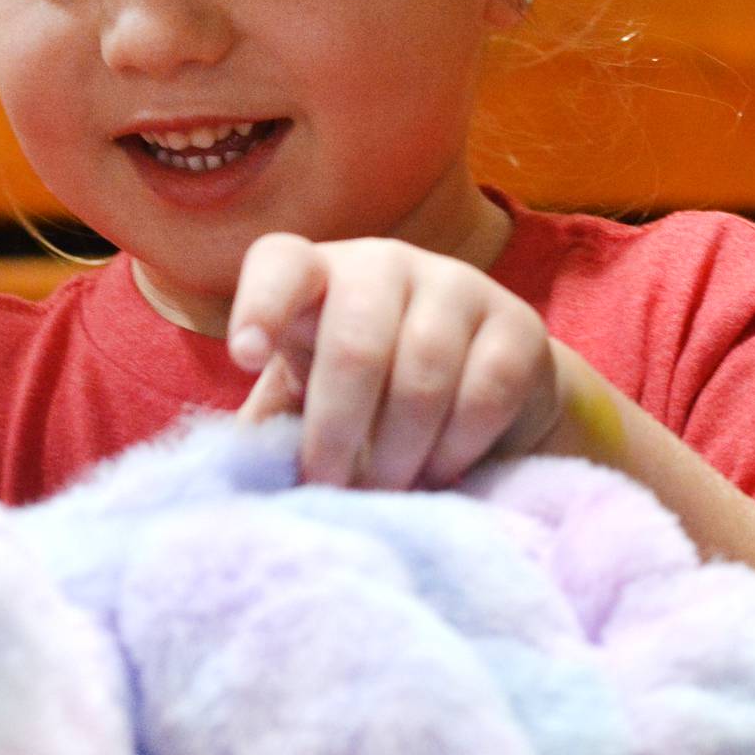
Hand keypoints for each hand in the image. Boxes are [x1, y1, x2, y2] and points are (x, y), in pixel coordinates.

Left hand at [229, 232, 558, 489]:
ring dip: (398, 449)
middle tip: (328, 485)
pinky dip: (455, 446)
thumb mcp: (308, 398)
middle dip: (336, 428)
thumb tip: (237, 476)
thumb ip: (272, 424)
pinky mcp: (516, 323)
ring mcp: (455, 284)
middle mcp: (383, 264)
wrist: (479, 386)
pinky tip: (438, 472)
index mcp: (318, 274)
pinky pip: (485, 391)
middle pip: (355, 339)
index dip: (260, 305)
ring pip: (423, 370)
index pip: (280, 265)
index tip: (245, 357)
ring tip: (385, 490)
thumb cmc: (365, 395)